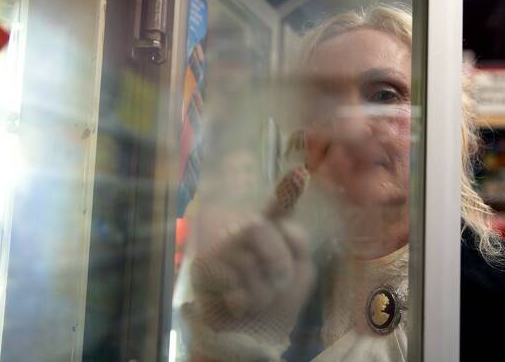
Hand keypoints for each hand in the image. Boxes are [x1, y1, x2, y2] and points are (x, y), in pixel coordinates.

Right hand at [190, 167, 313, 331]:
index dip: (288, 189)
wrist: (247, 332)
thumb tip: (286, 224)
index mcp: (270, 229)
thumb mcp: (298, 273)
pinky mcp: (203, 269)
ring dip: (262, 291)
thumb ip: (296, 245)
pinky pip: (231, 282)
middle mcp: (241, 230)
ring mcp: (219, 247)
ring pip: (246, 262)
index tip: (301, 173)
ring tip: (256, 298)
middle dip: (277, 261)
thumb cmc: (274, 300)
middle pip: (257, 228)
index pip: (278, 205)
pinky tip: (238, 303)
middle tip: (278, 283)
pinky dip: (243, 301)